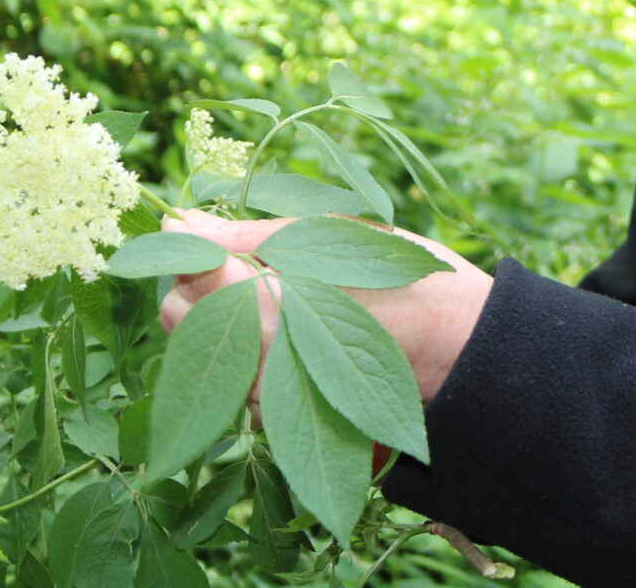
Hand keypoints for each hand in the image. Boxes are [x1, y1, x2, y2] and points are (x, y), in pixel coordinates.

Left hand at [158, 208, 494, 403]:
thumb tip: (180, 221)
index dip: (188, 245)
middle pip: (177, 313)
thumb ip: (250, 235)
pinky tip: (281, 328)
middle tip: (238, 258)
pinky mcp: (275, 414)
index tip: (202, 229)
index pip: (189, 272)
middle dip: (193, 282)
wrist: (459, 348)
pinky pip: (226, 374)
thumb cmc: (404, 279)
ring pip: (195, 346)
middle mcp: (259, 355)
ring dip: (214, 315)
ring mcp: (265, 393)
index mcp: (272, 301)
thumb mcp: (334, 236)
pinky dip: (237, 348)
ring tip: (269, 292)